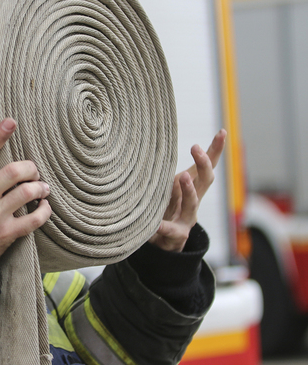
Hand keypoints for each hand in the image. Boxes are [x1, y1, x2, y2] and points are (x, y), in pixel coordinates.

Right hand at [0, 118, 51, 269]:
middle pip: (15, 171)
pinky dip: (44, 211)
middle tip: (33, 170)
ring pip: (28, 192)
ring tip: (42, 187)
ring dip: (40, 187)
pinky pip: (34, 219)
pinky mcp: (6, 233)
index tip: (11, 122)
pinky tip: (45, 207)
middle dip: (30, 167)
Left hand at [149, 129, 226, 251]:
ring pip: (192, 204)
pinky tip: (156, 223)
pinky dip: (162, 226)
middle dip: (204, 164)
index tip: (222, 132)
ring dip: (188, 190)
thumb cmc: (164, 211)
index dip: (215, 151)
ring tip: (181, 177)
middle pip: (205, 181)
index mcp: (192, 188)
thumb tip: (168, 156)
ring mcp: (186, 219)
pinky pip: (169, 229)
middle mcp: (193, 202)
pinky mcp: (176, 235)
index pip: (206, 167)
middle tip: (196, 147)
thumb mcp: (168, 191)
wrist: (164, 245)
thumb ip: (170, 177)